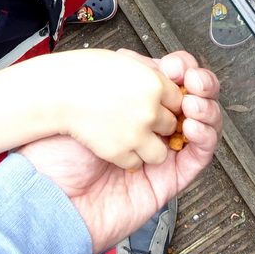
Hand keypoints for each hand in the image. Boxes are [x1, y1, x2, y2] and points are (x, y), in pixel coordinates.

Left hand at [20, 53, 220, 253]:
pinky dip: (205, 138)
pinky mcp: (170, 179)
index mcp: (132, 105)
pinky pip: (199, 157)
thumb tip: (146, 61)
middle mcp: (150, 127)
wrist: (49, 192)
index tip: (177, 67)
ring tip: (193, 105)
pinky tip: (195, 126)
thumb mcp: (88, 102)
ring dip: (206, 110)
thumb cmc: (59, 149)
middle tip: (193, 82)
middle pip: (193, 101)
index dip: (183, 71)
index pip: (171, 82)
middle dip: (201, 87)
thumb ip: (119, 82)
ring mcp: (162, 151)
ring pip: (203, 126)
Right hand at [47, 49, 184, 169]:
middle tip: (140, 119)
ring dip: (148, 146)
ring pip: (162, 150)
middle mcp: (149, 108)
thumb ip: (146, 74)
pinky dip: (126, 157)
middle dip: (159, 124)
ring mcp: (136, 132)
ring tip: (129, 136)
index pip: (179, 98)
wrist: (51, 93)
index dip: (168, 103)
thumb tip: (165, 84)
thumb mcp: (120, 61)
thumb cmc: (79, 74)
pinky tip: (112, 143)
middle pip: (173, 124)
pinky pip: (137, 162)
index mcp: (152, 82)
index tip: (160, 106)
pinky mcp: (120, 152)